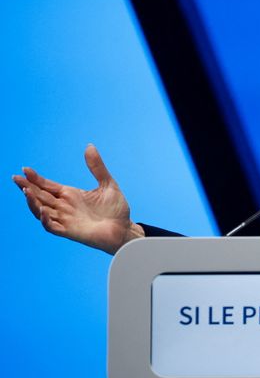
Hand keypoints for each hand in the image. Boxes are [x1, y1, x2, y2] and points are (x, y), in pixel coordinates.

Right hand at [12, 145, 143, 253]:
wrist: (124, 229)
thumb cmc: (116, 209)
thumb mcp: (108, 183)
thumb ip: (97, 167)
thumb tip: (89, 146)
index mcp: (70, 194)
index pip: (47, 185)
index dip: (36, 178)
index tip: (25, 169)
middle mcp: (64, 206)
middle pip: (40, 196)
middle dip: (27, 187)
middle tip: (16, 178)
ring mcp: (65, 219)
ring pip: (41, 211)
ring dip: (33, 202)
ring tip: (26, 191)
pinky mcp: (69, 231)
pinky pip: (51, 226)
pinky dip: (45, 219)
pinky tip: (44, 210)